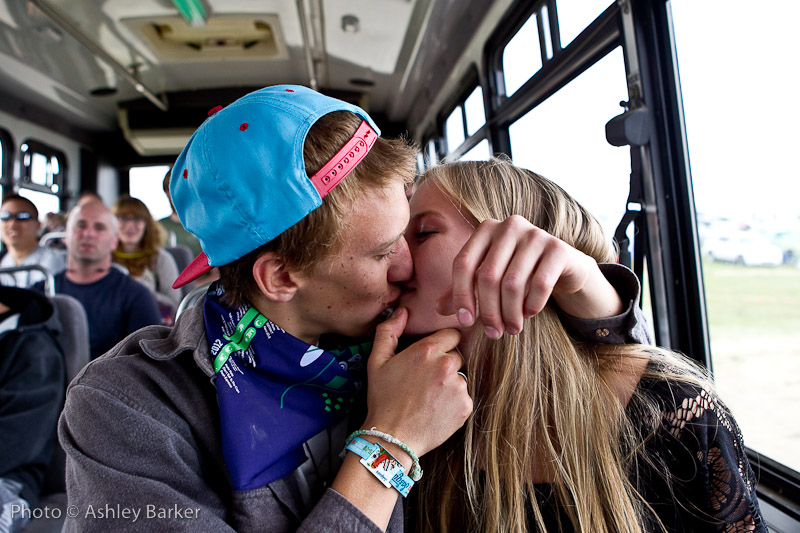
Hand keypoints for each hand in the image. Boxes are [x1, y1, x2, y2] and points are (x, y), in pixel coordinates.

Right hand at [365, 307, 471, 455]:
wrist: (392, 438)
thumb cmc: (383, 399)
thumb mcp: (377, 361)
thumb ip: (388, 331)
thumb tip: (402, 311)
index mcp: (427, 350)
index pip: (451, 335)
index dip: (442, 344)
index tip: (432, 356)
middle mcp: (446, 365)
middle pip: (457, 356)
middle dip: (445, 365)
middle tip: (426, 381)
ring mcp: (458, 386)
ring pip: (460, 377)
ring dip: (449, 384)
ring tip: (429, 398)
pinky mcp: (465, 406)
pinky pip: (464, 397)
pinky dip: (454, 402)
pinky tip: (436, 409)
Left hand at [437, 215, 622, 337]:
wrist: (563, 267)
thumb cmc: (518, 274)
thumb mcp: (488, 281)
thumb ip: (462, 291)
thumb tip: (438, 309)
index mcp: (486, 229)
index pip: (463, 263)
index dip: (460, 295)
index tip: (465, 322)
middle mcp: (509, 226)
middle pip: (487, 276)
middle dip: (488, 311)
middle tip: (493, 334)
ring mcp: (536, 234)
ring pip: (513, 283)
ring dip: (510, 314)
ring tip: (511, 329)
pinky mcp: (558, 248)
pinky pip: (540, 284)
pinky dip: (532, 305)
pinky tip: (529, 314)